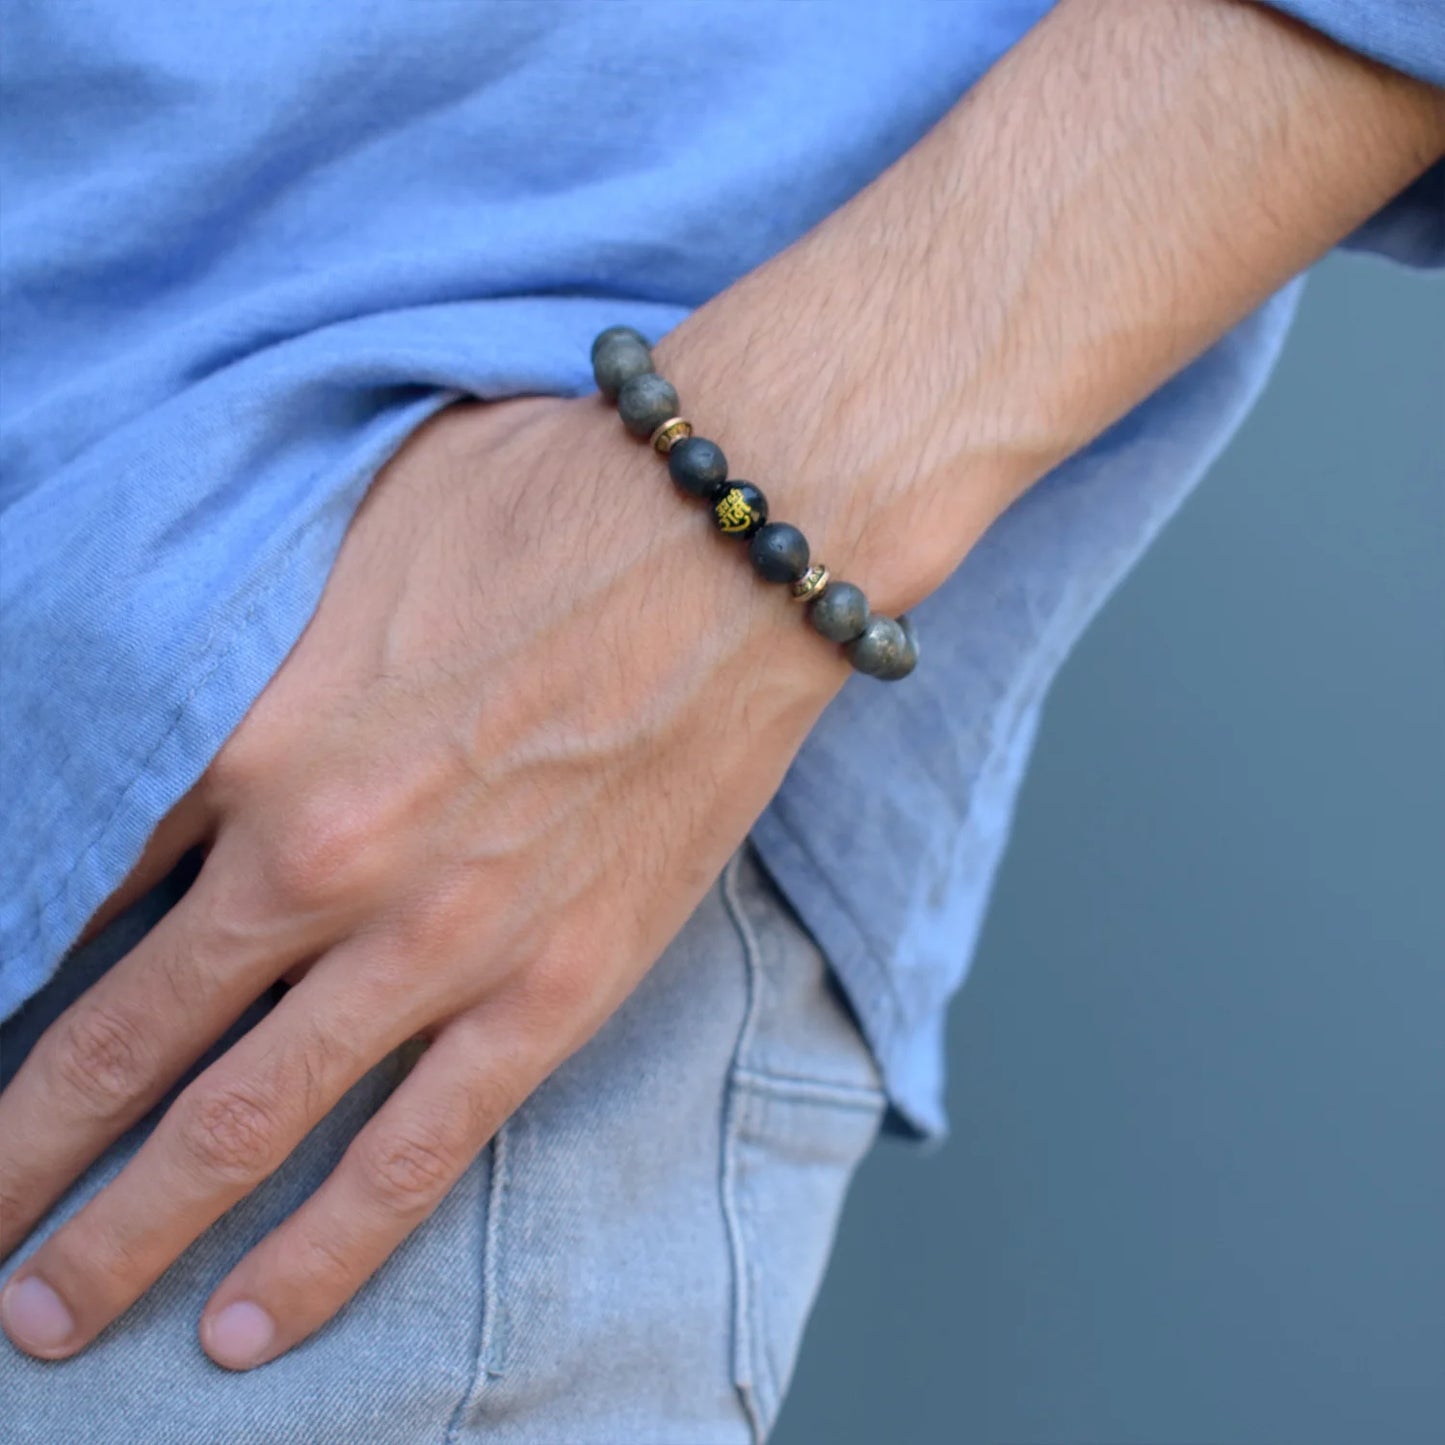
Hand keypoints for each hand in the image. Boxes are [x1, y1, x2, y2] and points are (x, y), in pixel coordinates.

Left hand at [0, 391, 844, 1367]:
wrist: (734, 544)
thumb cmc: (545, 508)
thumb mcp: (342, 541)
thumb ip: (244, 649)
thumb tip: (185, 730)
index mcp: (252, 736)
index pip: (78, 884)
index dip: (17, 958)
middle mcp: (322, 864)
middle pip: (122, 1039)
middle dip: (22, 1145)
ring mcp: (439, 945)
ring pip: (241, 1126)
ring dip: (122, 1232)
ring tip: (44, 1315)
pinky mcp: (552, 992)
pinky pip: (413, 1155)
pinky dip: (320, 1253)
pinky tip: (240, 1330)